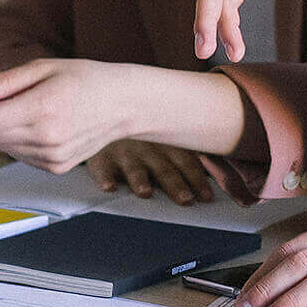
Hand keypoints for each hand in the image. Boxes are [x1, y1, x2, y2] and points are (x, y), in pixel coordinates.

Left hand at [0, 59, 141, 172]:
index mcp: (44, 108)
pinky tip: (41, 124)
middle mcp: (47, 138)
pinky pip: (20, 155)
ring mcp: (52, 157)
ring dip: (4, 129)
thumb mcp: (44, 68)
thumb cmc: (85, 79)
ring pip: (2, 147)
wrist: (123, 104)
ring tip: (31, 108)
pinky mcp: (56, 167)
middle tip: (4, 98)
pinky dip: (20, 140)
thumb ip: (5, 81)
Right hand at [84, 139, 213, 205]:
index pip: (186, 162)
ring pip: (134, 168)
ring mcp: (123, 151)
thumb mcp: (163, 133)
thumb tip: (202, 182)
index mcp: (166, 142)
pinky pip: (101, 167)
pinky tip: (109, 186)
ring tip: (145, 192)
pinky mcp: (100, 156)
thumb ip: (180, 152)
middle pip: (163, 169)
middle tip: (185, 199)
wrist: (105, 108)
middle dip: (175, 184)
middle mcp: (146, 146)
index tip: (206, 198)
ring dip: (140, 180)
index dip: (197, 180)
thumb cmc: (141, 131)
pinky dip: (105, 177)